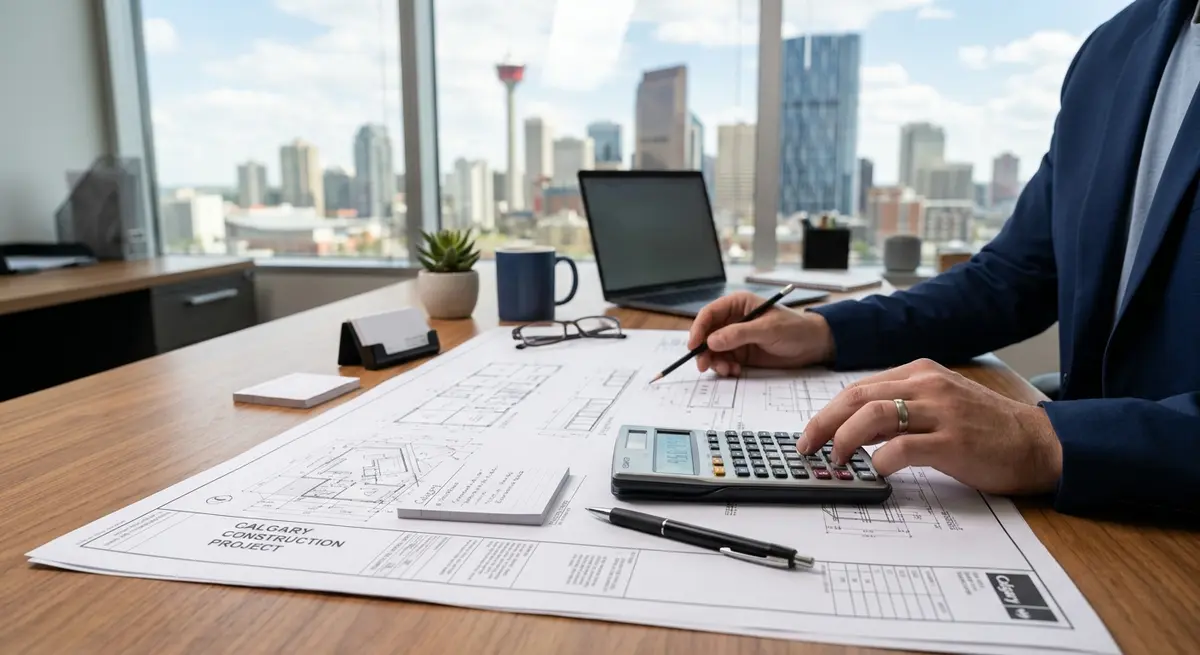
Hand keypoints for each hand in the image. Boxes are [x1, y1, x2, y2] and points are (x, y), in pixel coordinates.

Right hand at [688, 292, 835, 375]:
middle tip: (704, 365)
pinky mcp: (741, 353)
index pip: (709, 314)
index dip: (698, 329)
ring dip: (715, 362)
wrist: (814, 345)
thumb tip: (711, 341)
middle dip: (703, 350)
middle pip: (706, 334)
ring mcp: (736, 338)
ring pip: (712, 350)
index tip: (693, 345)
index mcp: (737, 305)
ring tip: (728, 370)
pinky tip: (735, 371)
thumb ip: (739, 334)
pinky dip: (725, 368)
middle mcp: (733, 320)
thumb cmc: (794, 329)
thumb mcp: (768, 329)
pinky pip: (724, 361)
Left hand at [799, 359, 1062, 494]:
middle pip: (857, 397)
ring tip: (837, 461)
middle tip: (808, 447)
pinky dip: (880, 460)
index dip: (828, 412)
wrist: (1039, 443)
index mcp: (921, 372)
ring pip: (873, 416)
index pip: (859, 387)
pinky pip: (903, 447)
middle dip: (823, 424)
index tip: (811, 434)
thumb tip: (855, 431)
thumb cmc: (987, 429)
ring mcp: (941, 411)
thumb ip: (900, 411)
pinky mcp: (954, 441)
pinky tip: (877, 470)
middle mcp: (927, 385)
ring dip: (845, 440)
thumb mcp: (939, 404)